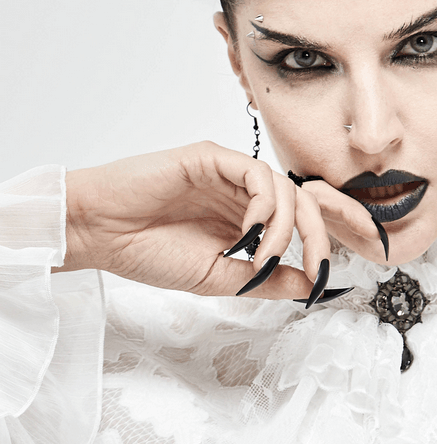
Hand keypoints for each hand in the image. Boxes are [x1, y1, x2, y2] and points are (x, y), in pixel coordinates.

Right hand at [55, 141, 381, 300]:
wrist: (100, 233)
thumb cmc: (148, 253)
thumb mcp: (221, 278)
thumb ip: (267, 279)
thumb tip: (311, 286)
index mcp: (245, 220)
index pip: (300, 223)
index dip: (322, 245)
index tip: (329, 276)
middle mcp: (242, 193)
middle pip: (304, 204)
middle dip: (320, 237)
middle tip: (317, 268)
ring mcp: (228, 173)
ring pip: (287, 189)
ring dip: (287, 229)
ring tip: (262, 257)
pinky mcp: (211, 157)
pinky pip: (258, 174)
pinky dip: (266, 205)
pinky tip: (251, 233)